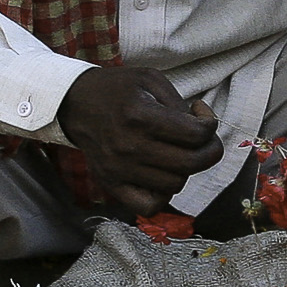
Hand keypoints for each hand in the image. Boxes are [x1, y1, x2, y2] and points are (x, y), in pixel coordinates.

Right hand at [58, 66, 221, 216]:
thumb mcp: (150, 79)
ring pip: (176, 185)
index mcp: (140, 116)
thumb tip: (202, 130)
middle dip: (209, 150)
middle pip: (192, 163)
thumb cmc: (117, 90)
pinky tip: (161, 175)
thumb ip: (179, 103)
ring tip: (174, 151)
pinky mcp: (112, 185)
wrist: (76, 104)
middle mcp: (129, 147)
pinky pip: (150, 206)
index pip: (197, 134)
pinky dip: (163, 195)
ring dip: (184, 169)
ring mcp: (119, 170)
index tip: (201, 115)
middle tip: (201, 138)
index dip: (210, 124)